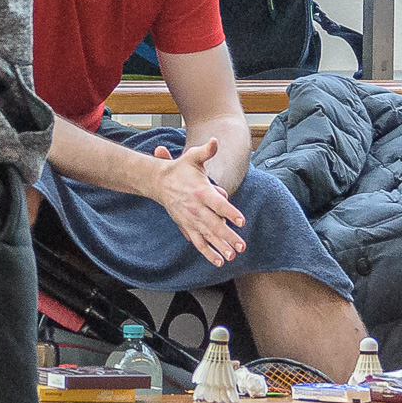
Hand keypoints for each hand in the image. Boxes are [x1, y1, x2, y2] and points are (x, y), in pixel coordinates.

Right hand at [149, 139, 245, 267]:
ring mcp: (190, 219)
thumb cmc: (181, 169)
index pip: (217, 204)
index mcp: (200, 191)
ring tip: (232, 257)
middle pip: (214, 224)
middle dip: (228, 236)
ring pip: (207, 236)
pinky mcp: (186, 226)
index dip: (229, 211)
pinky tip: (219, 261)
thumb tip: (215, 141)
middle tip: (241, 246)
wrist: (159, 182)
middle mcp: (195, 208)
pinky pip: (198, 242)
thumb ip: (206, 151)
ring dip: (219, 247)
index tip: (241, 221)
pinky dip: (208, 252)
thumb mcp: (193, 157)